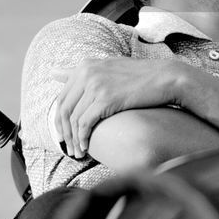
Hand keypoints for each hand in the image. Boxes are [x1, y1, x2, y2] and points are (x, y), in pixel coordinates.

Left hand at [50, 58, 182, 158]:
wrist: (166, 78)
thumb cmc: (139, 76)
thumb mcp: (106, 67)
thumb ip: (79, 71)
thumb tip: (52, 72)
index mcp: (84, 66)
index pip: (61, 98)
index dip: (60, 121)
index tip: (65, 136)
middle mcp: (87, 73)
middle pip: (63, 110)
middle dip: (64, 133)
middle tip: (69, 149)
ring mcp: (96, 85)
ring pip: (73, 119)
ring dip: (73, 140)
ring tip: (78, 153)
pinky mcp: (106, 99)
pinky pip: (85, 124)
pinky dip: (83, 139)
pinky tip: (86, 147)